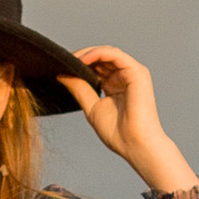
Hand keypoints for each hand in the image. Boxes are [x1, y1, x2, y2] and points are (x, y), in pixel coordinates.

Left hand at [61, 45, 198, 197]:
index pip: (97, 67)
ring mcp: (132, 73)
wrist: (135, 145)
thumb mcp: (91, 107)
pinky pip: (115, 55)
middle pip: (102, 57)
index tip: (61, 66)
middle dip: (82, 57)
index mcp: (116, 85)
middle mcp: (125, 77)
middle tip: (63, 60)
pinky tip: (83, 60)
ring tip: (72, 60)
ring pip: (108, 53)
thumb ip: (79, 89)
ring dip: (88, 53)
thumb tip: (62, 74)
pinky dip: (98, 53)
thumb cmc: (118, 133)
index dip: (80, 64)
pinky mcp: (137, 72)